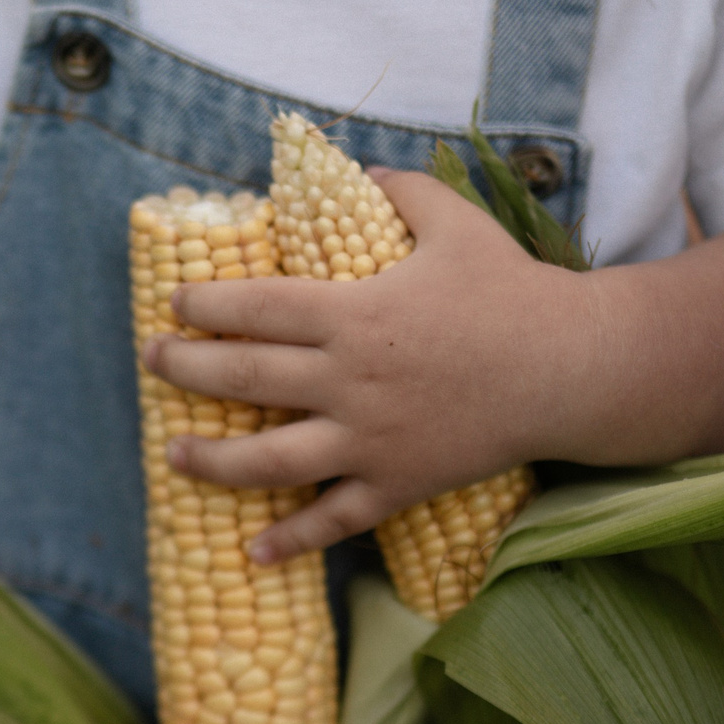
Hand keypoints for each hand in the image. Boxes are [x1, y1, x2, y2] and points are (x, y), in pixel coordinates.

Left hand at [143, 168, 598, 562]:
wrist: (571, 368)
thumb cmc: (512, 291)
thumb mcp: (457, 223)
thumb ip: (402, 192)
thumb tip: (360, 171)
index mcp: (355, 314)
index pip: (256, 308)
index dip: (204, 305)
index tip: (174, 305)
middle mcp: (350, 381)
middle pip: (244, 379)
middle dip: (185, 370)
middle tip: (152, 362)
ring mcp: (370, 440)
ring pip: (269, 460)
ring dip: (212, 461)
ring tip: (175, 455)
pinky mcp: (397, 483)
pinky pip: (333, 519)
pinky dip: (291, 539)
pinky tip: (251, 552)